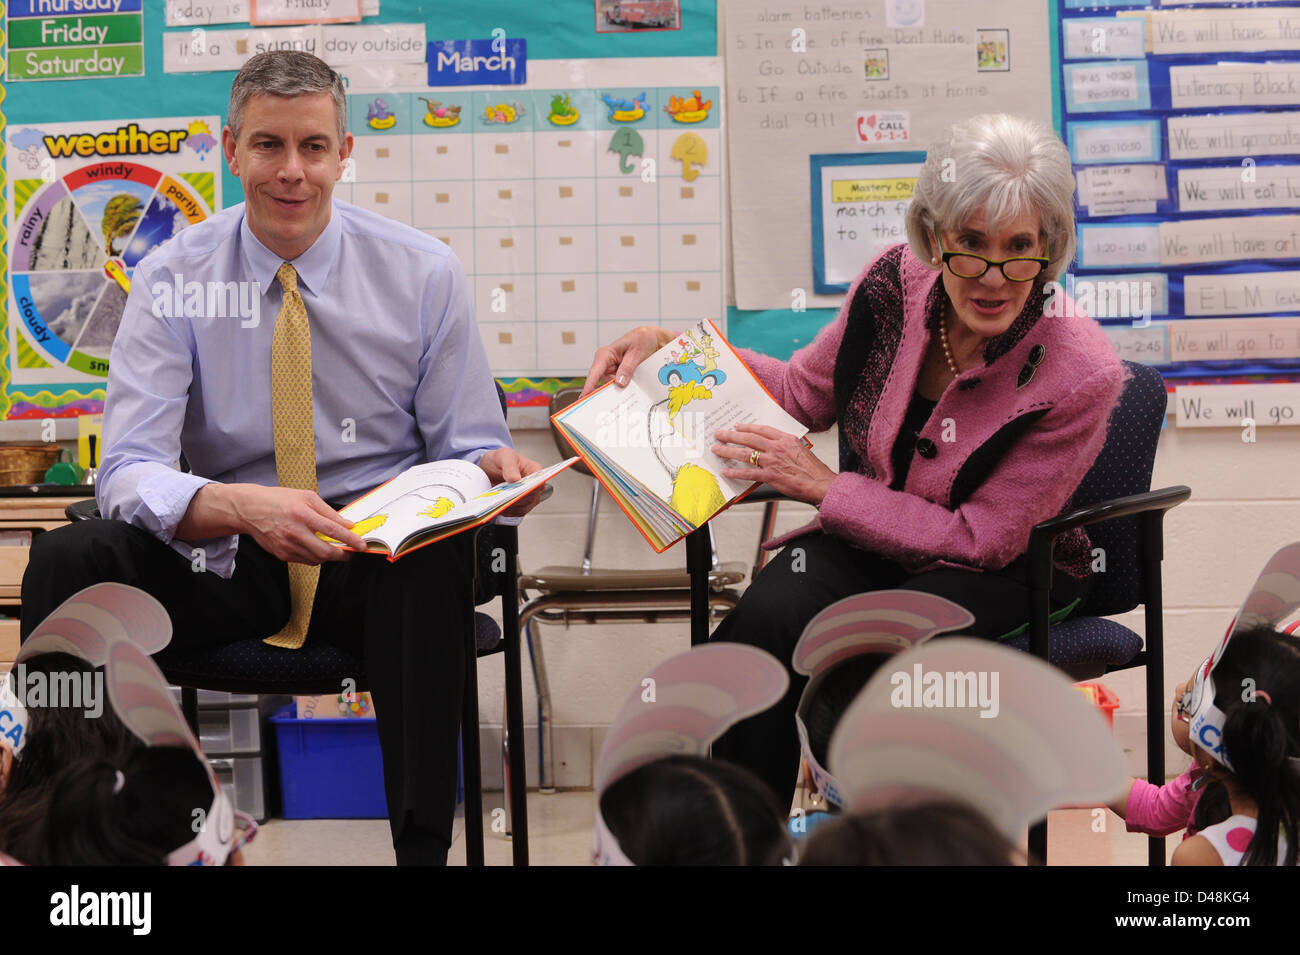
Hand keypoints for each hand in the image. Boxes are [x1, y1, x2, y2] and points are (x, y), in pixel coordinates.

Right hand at [186, 484, 365, 563]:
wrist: (249, 510)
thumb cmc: (279, 500)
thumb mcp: (306, 497)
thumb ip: (328, 512)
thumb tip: (347, 524)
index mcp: (302, 514)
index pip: (332, 530)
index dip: (350, 540)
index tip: (362, 545)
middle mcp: (294, 532)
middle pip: (326, 552)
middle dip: (343, 555)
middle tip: (351, 552)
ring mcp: (287, 546)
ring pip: (317, 559)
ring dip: (329, 556)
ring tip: (334, 548)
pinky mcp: (281, 554)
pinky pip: (305, 561)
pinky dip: (315, 557)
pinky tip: (315, 547)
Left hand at [479, 448, 547, 516]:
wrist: (490, 468)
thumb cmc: (500, 459)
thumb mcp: (504, 456)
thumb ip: (510, 466)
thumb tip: (515, 479)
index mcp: (535, 470)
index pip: (539, 483)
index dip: (531, 489)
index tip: (519, 492)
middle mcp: (534, 485)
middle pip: (532, 497)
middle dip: (518, 500)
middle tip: (505, 500)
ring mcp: (528, 496)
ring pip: (525, 507)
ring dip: (512, 507)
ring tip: (499, 505)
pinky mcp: (519, 505)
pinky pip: (517, 512)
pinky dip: (508, 512)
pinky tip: (499, 508)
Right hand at [582, 325, 675, 395]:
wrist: (650, 339)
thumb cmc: (641, 340)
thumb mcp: (636, 353)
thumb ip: (627, 367)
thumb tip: (619, 383)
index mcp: (606, 354)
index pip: (595, 372)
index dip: (589, 385)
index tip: (585, 396)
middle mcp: (605, 364)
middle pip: (600, 383)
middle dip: (604, 395)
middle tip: (609, 407)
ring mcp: (611, 371)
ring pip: (609, 387)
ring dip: (616, 394)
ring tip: (623, 402)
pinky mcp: (618, 376)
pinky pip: (617, 387)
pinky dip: (622, 392)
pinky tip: (628, 397)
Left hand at [712, 423, 836, 505]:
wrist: (820, 483)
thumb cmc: (813, 470)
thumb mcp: (801, 450)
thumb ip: (786, 446)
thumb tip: (774, 446)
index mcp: (786, 439)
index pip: (762, 429)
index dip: (748, 427)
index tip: (737, 426)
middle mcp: (777, 447)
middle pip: (749, 438)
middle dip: (731, 435)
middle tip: (720, 434)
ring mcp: (772, 461)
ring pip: (745, 453)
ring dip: (728, 451)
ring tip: (718, 449)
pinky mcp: (770, 475)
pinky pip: (748, 473)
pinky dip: (735, 471)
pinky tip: (726, 471)